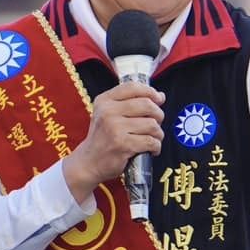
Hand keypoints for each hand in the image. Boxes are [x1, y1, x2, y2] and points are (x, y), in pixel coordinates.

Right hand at [62, 82, 164, 203]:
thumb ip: (131, 103)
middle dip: (158, 114)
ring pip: (152, 124)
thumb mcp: (108, 114)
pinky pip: (150, 141)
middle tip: (156, 124)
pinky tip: (151, 150)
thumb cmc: (103, 138)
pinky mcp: (123, 145)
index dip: (151, 92)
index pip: (133, 87)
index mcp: (104, 101)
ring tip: (153, 139)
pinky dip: (156, 146)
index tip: (159, 99)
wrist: (88, 162)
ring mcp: (115, 129)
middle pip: (147, 104)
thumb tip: (160, 96)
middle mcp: (108, 112)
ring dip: (158, 133)